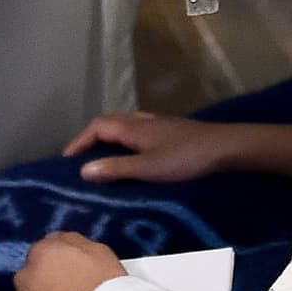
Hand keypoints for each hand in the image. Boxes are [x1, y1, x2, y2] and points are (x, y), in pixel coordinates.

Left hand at [10, 231, 125, 290]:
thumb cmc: (108, 287)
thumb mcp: (99, 252)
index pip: (41, 253)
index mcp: (43, 252)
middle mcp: (24, 276)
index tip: (69, 278)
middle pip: (29, 278)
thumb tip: (57, 242)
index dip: (56, 266)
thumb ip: (72, 242)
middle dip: (42, 286)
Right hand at [65, 110, 247, 182]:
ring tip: (104, 157)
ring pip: (126, 125)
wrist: (225, 147)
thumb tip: (82, 170)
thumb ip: (116, 169)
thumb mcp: (147, 168)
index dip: (79, 142)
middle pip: (109, 122)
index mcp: (133, 127)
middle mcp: (143, 120)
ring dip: (110, 138)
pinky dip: (127, 141)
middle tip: (81, 159)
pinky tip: (135, 155)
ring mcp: (159, 124)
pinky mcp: (172, 131)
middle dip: (92, 138)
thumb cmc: (185, 158)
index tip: (66, 161)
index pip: (97, 127)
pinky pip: (140, 131)